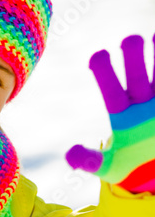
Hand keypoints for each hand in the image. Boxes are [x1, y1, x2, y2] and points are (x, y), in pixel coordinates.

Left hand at [66, 34, 154, 193]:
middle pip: (137, 78)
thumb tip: (70, 156)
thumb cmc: (128, 168)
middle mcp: (142, 105)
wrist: (153, 177)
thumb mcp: (108, 167)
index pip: (111, 90)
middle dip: (134, 59)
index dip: (104, 73)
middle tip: (130, 39)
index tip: (98, 55)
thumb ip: (89, 161)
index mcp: (122, 116)